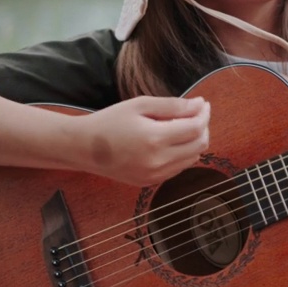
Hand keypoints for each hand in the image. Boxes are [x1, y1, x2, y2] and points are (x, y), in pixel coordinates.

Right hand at [80, 96, 210, 185]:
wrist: (83, 148)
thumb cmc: (110, 121)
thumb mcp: (140, 105)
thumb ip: (173, 106)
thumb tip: (199, 105)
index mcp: (155, 139)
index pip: (195, 128)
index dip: (204, 114)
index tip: (203, 104)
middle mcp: (158, 162)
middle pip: (199, 145)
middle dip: (203, 127)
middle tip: (196, 114)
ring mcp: (155, 175)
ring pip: (192, 158)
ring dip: (195, 141)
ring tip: (184, 125)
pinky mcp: (151, 183)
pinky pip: (178, 168)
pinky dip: (183, 154)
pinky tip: (172, 141)